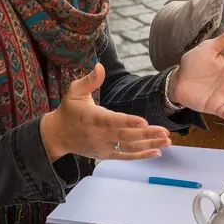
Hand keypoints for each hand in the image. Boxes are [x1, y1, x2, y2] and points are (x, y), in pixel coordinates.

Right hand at [40, 64, 172, 161]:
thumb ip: (89, 80)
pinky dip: (141, 156)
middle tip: (165, 132)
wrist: (57, 136)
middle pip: (125, 136)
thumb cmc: (69, 110)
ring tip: (167, 141)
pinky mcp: (106, 155)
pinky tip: (156, 152)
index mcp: (92, 118)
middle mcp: (99, 135)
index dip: (128, 122)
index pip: (112, 121)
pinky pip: (125, 157)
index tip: (144, 121)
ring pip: (128, 148)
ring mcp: (103, 147)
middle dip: (146, 135)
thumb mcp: (74, 91)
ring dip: (149, 145)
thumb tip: (100, 66)